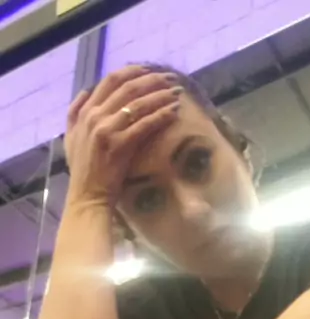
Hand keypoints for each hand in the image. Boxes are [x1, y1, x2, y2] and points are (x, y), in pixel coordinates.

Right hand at [65, 65, 182, 206]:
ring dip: (160, 95)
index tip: (150, 70)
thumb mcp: (70, 138)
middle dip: (152, 80)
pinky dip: (161, 115)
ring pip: (138, 104)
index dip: (133, 72)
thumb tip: (86, 91)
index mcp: (85, 112)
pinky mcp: (120, 146)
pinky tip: (174, 112)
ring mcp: (107, 130)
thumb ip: (74, 113)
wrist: (87, 196)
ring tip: (177, 93)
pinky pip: (145, 125)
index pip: (111, 81)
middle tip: (170, 78)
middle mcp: (95, 116)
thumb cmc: (82, 171)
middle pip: (128, 88)